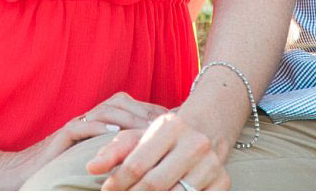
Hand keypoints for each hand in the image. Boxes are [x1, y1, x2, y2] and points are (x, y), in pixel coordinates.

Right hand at [0, 93, 166, 188]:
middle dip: (148, 110)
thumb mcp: (101, 162)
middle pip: (124, 103)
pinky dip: (99, 128)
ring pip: (108, 110)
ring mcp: (77, 123)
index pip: (135, 109)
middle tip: (172, 122)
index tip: (181, 124)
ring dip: (130, 117)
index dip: (157, 113)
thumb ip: (122, 154)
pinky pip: (83, 126)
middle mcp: (91, 118)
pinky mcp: (63, 133)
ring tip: (150, 126)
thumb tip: (156, 161)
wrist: (23, 173)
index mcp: (102, 121)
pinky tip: (115, 134)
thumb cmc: (65, 170)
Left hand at [89, 111, 230, 190]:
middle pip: (154, 184)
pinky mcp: (223, 182)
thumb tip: (92, 167)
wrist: (208, 128)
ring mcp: (212, 164)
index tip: (107, 191)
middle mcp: (195, 144)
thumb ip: (114, 150)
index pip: (137, 164)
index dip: (118, 183)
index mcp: (171, 127)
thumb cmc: (165, 136)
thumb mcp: (140, 135)